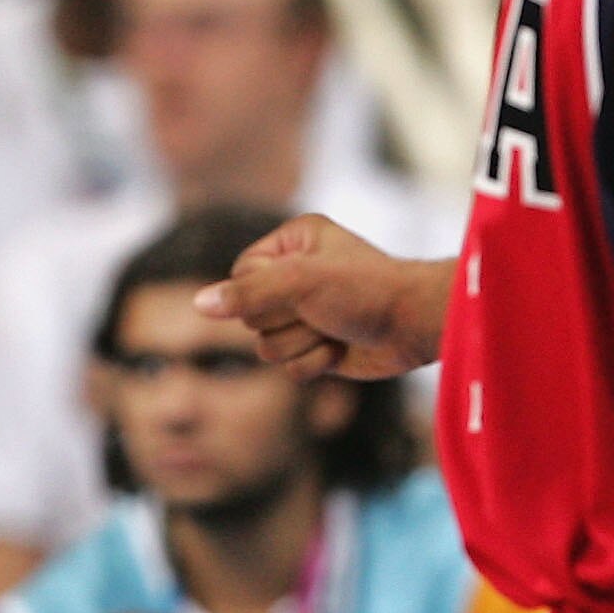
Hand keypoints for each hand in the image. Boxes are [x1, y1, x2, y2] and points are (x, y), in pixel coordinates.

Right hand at [195, 213, 445, 378]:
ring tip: (334, 329)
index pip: (239, 276)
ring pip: (265, 347)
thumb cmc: (366, 290)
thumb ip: (248, 293)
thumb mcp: (302, 282)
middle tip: (323, 310)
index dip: (260, 292)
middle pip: (250, 315)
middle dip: (287, 321)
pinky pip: (288, 368)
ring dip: (302, 344)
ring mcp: (305, 314)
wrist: (414, 326)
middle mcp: (294, 277)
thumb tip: (199, 303)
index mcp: (290, 244)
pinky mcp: (315, 347)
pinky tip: (340, 349)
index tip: (298, 290)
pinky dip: (314, 363)